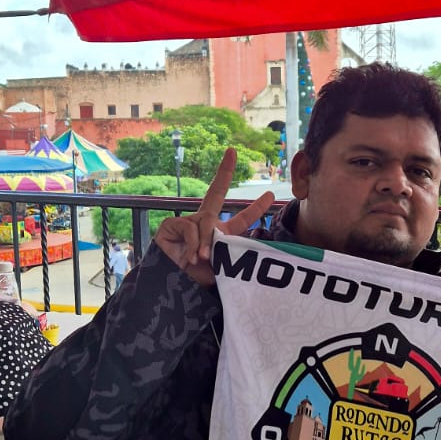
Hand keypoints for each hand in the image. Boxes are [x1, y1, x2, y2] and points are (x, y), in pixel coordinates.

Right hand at [154, 150, 274, 286]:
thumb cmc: (198, 280)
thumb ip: (226, 251)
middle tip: (232, 152)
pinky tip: (190, 255)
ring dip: (204, 241)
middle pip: (215, 192)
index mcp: (221, 235)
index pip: (242, 219)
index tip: (271, 195)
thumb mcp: (220, 267)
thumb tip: (220, 241)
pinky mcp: (170, 225)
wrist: (174, 287)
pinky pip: (189, 226)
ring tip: (201, 259)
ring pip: (204, 221)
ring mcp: (187, 223)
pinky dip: (192, 242)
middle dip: (223, 171)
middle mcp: (204, 224)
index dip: (255, 208)